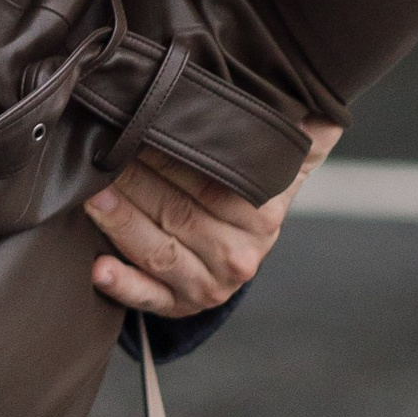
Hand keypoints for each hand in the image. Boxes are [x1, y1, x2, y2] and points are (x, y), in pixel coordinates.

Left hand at [86, 122, 339, 319]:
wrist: (238, 248)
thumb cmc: (246, 191)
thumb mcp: (278, 161)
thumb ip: (301, 134)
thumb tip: (325, 110)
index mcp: (261, 216)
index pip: (208, 183)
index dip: (169, 156)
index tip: (138, 129)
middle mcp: (238, 255)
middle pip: (177, 214)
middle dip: (134, 182)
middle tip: (101, 155)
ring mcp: (209, 285)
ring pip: (159, 251)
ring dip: (120, 223)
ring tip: (92, 195)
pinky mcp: (181, 306)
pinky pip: (149, 298)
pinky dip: (123, 286)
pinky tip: (99, 269)